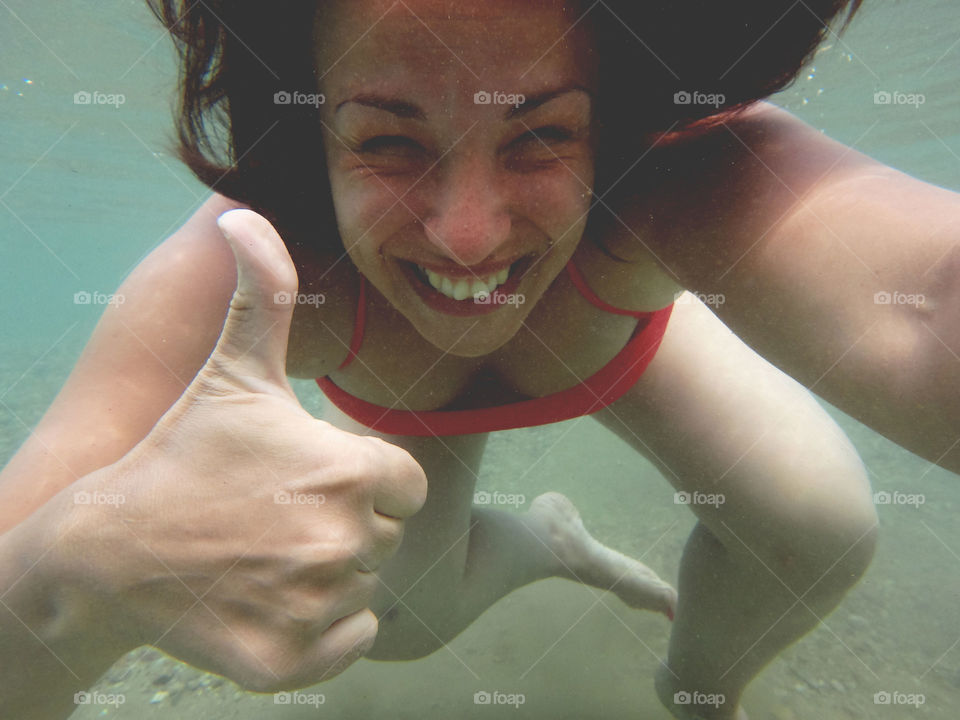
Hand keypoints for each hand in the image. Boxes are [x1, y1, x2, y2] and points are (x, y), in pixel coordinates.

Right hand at [46, 209, 426, 690]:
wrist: (105, 552)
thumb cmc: (179, 453)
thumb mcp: (233, 371)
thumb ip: (263, 294)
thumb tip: (248, 214)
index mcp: (351, 473)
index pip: (406, 483)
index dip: (366, 478)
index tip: (314, 476)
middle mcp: (345, 543)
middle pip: (387, 535)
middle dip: (349, 524)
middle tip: (282, 515)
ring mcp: (316, 608)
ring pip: (366, 586)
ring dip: (331, 573)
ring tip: (270, 552)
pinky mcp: (289, 663)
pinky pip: (349, 641)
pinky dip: (324, 628)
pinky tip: (274, 597)